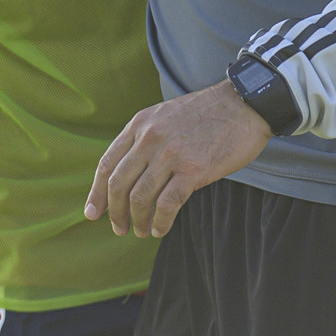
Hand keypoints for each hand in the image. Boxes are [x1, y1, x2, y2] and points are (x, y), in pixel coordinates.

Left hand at [85, 81, 270, 238]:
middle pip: (118, 184)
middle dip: (114, 212)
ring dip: (137, 221)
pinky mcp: (193, 170)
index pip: (107, 164)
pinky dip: (160, 221)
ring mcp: (170, 155)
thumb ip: (144, 138)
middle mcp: (149, 139)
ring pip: (139, 197)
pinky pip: (167, 204)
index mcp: (139, 125)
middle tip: (118, 228)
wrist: (242, 104)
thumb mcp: (164, 115)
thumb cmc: (205, 113)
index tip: (92, 213)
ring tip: (141, 231)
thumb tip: (128, 172)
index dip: (96, 192)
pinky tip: (161, 228)